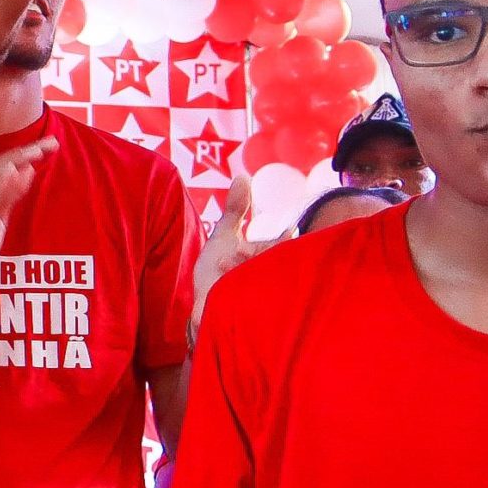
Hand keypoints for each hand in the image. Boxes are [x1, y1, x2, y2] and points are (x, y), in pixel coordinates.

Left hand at [191, 177, 276, 329]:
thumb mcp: (225, 234)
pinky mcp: (246, 311)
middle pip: (279, 262)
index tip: (285, 231)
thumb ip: (236, 208)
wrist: (202, 305)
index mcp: (267, 256)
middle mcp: (267, 274)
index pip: (285, 246)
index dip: (283, 240)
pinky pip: (250, 301)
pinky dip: (236, 288)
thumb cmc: (216, 271)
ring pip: (266, 280)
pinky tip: (221, 278)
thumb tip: (243, 175)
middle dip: (262, 255)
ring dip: (245, 270)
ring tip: (224, 263)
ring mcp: (258, 293)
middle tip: (239, 252)